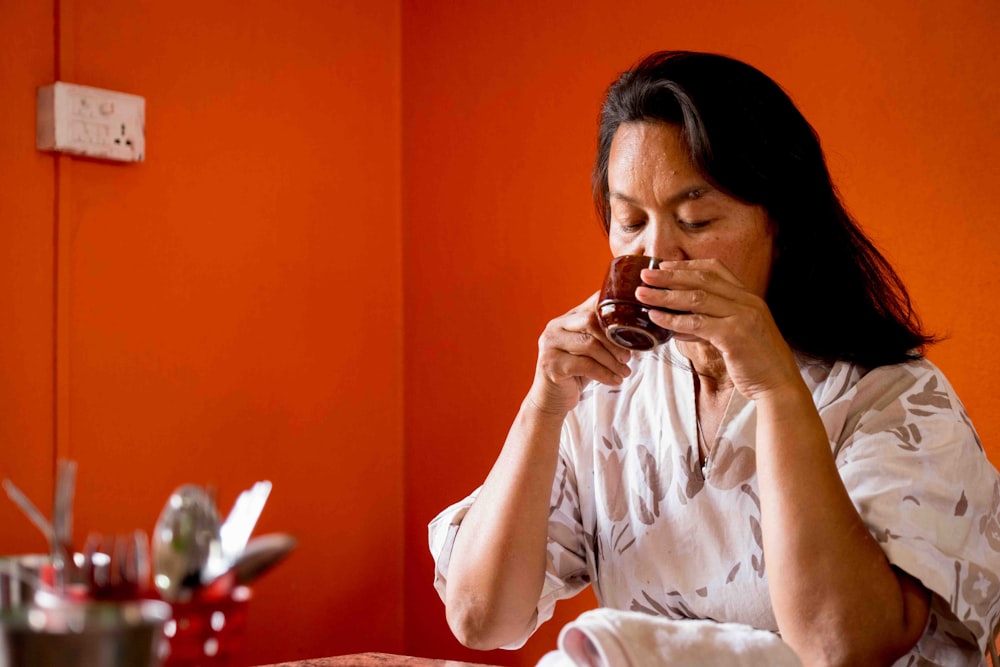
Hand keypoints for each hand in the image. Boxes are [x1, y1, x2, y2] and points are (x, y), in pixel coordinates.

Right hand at [526, 292, 632, 415]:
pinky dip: (605, 374)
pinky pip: (585, 365)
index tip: (634, 328)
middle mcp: (554, 328)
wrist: (550, 400)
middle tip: (628, 357)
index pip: (592, 304)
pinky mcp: (551, 365)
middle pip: (590, 321)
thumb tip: (636, 331)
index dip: (615, 312)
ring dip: (612, 361)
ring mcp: (550, 346)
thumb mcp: (589, 352)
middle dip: (614, 340)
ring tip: (625, 372)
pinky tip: (615, 380)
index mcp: (565, 319)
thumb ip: (602, 336)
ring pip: (590, 345)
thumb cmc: (574, 373)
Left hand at [636, 259, 799, 399]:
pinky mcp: (734, 335)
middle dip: (670, 276)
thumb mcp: (735, 335)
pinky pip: (698, 323)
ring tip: (642, 294)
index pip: (716, 269)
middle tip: (645, 275)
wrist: (779, 384)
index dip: (687, 266)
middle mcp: (747, 301)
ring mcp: (742, 317)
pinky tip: (656, 318)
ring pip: (697, 298)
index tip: (664, 266)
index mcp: (748, 297)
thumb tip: (678, 322)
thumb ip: (711, 324)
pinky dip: (674, 319)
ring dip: (665, 295)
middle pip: (702, 280)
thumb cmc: (755, 361)